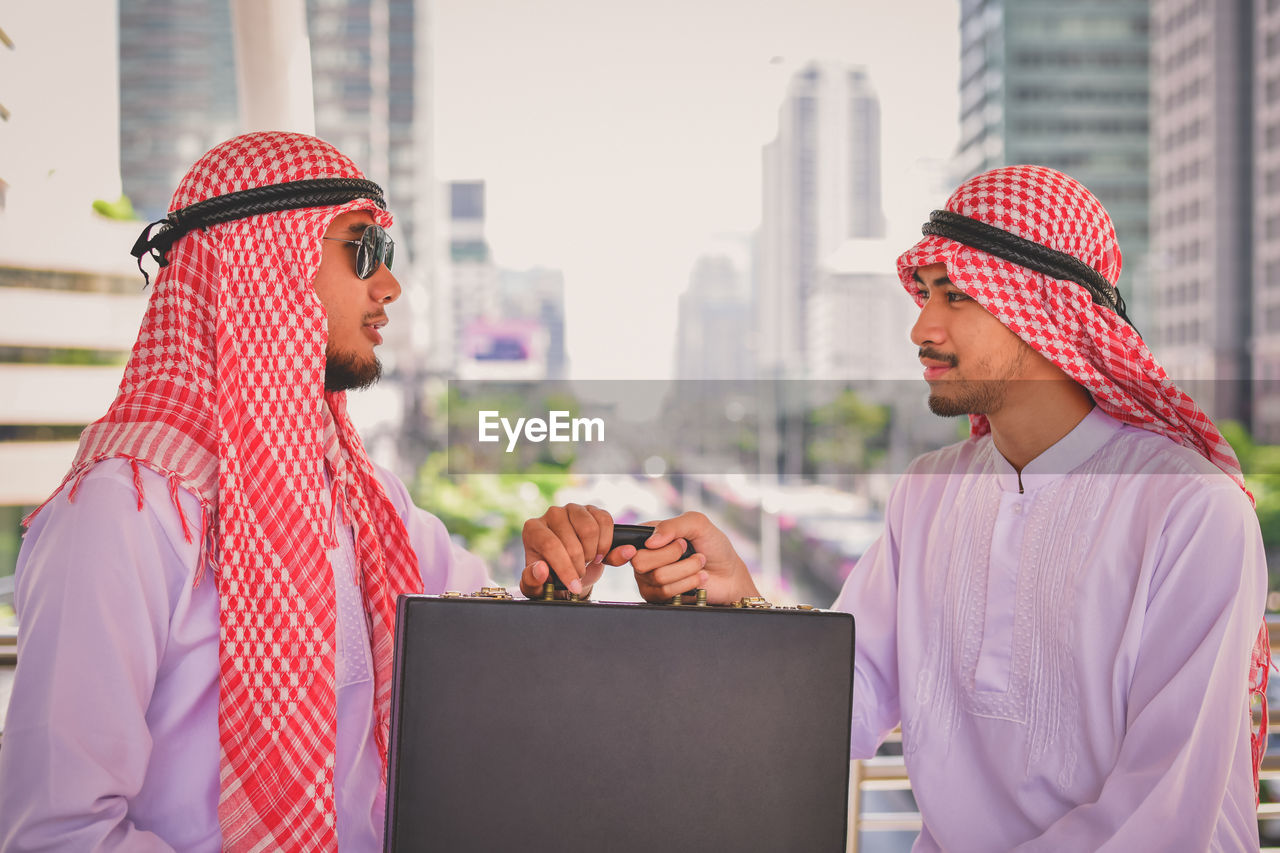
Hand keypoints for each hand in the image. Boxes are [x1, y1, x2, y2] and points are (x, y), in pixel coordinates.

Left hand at [520, 503, 635, 598]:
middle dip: (580, 566)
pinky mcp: (592, 509)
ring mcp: (573, 509)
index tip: (574, 586)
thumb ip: (532, 581)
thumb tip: (540, 570)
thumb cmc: (550, 575)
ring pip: (590, 530)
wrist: (570, 569)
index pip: (550, 546)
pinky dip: (607, 542)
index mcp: (532, 529)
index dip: (565, 568)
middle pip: (572, 542)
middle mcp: (552, 514)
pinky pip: (606, 521)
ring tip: (587, 561)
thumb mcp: (537, 586)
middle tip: (578, 573)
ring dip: (593, 553)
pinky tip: (599, 552)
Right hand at [630, 511, 758, 604]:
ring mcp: (649, 578)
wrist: (729, 575)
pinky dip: (687, 583)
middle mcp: (645, 556)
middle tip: (688, 551)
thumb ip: (673, 525)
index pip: (632, 539)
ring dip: (686, 569)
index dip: (649, 543)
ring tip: (698, 565)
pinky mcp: (658, 597)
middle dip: (673, 555)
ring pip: (657, 577)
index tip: (672, 542)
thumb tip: (651, 542)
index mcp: (650, 536)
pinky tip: (697, 579)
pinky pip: (665, 593)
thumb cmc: (714, 547)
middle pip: (640, 561)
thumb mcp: (698, 524)